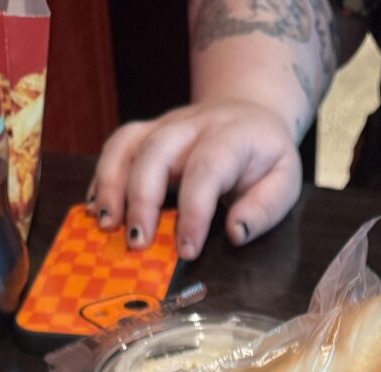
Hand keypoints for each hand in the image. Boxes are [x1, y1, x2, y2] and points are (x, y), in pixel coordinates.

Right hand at [89, 99, 302, 256]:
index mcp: (232, 136)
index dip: (194, 211)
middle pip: (156, 151)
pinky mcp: (147, 131)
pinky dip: (102, 176)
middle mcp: (192, 124)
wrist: (249, 111)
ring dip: (111, 184)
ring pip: (128, 143)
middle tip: (136, 242)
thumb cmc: (265, 156)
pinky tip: (95, 207)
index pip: (206, 168)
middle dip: (142, 198)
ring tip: (105, 224)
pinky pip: (116, 146)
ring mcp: (164, 125)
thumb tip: (235, 233)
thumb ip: (265, 207)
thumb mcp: (285, 180)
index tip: (187, 250)